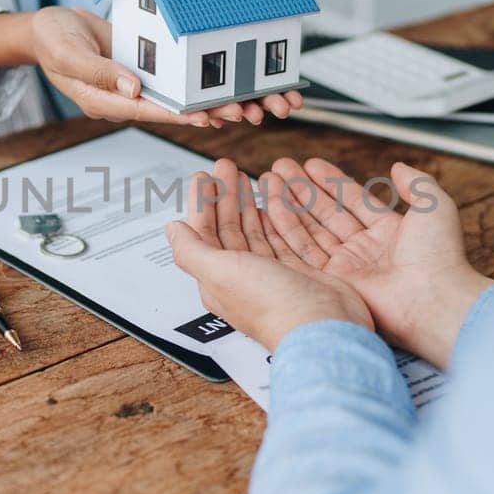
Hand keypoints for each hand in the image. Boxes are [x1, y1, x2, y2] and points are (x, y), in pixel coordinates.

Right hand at [0, 7, 304, 128]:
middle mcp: (125, 97)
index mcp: (104, 101)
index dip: (177, 115)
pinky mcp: (143, 68)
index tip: (204, 117)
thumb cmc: (51, 38)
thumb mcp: (69, 53)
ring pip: (178, 97)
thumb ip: (100, 72)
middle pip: (171, 110)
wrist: (50, 27)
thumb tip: (134, 89)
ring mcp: (135, 83)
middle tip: (240, 111)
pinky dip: (197, 82)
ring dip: (208, 101)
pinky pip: (174, 79)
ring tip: (243, 104)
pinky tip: (224, 85)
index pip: (147, 111)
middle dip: (205, 112)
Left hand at [166, 160, 372, 350]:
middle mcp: (242, 277)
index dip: (201, 203)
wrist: (322, 326)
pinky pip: (280, 237)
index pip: (203, 233)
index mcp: (218, 278)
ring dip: (247, 202)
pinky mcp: (296, 272)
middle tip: (226, 167)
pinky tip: (272, 203)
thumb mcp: (219, 272)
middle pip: (228, 228)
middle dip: (224, 196)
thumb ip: (191, 250)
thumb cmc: (271, 304)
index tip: (203, 176)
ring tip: (246, 177)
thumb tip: (172, 230)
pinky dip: (275, 216)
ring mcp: (270, 274)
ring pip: (254, 230)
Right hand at [259, 158, 491, 367]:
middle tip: (281, 168)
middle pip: (326, 213)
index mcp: (389, 231)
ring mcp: (347, 267)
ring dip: (289, 206)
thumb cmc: (439, 254)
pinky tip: (271, 209)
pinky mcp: (332, 283)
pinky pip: (303, 253)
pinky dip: (286, 230)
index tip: (310, 164)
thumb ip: (416, 183)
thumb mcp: (434, 206)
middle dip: (302, 190)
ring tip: (270, 181)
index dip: (331, 182)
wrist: (432, 298)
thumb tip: (398, 167)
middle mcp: (365, 250)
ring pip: (311, 230)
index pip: (352, 200)